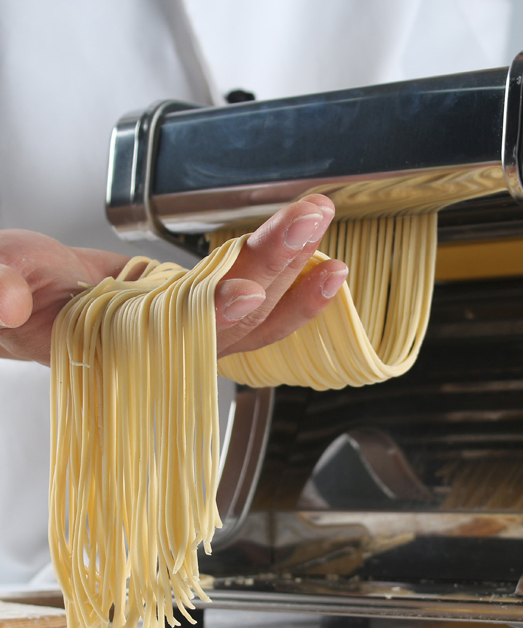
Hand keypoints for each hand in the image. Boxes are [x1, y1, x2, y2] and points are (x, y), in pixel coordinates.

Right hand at [0, 194, 346, 364]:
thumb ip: (0, 287)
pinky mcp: (208, 305)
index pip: (174, 336)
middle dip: (272, 268)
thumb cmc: (21, 298)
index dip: (211, 316)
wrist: (39, 303)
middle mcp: (170, 343)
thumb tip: (4, 298)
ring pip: (258, 312)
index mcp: (120, 345)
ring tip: (323, 231)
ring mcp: (195, 326)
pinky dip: (291, 281)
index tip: (241, 290)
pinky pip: (259, 301)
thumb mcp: (0, 284)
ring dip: (295, 274)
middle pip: (233, 316)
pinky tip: (320, 261)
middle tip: (305, 221)